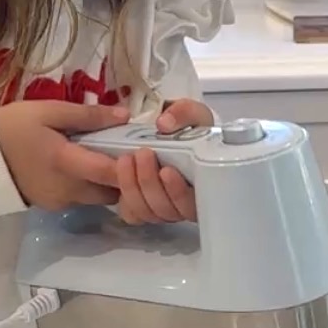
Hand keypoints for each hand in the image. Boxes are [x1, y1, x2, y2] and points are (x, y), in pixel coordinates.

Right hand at [0, 100, 127, 209]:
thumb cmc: (12, 127)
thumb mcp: (49, 111)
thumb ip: (89, 115)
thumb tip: (125, 116)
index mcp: (66, 163)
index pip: (112, 173)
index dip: (133, 166)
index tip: (145, 151)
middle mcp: (67, 190)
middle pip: (111, 192)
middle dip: (123, 178)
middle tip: (126, 153)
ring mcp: (59, 202)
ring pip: (97, 198)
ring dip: (105, 183)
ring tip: (104, 157)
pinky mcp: (51, 206)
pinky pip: (81, 199)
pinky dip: (88, 186)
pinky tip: (83, 167)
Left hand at [112, 99, 212, 224]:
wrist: (174, 133)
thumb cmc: (191, 128)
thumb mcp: (194, 114)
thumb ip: (184, 113)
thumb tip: (164, 124)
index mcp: (204, 185)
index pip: (195, 205)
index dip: (178, 193)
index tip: (167, 170)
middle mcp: (185, 202)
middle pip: (167, 211)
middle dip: (150, 183)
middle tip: (143, 154)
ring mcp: (164, 206)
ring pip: (147, 213)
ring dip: (133, 188)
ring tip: (127, 159)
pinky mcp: (143, 206)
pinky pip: (132, 214)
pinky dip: (125, 197)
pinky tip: (123, 174)